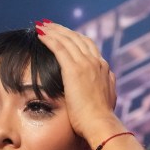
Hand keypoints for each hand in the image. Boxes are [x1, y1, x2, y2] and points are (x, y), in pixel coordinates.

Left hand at [34, 21, 119, 142]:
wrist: (100, 124)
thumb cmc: (100, 118)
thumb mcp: (108, 96)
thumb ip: (107, 84)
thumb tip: (109, 77)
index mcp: (102, 67)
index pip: (87, 45)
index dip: (74, 37)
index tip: (64, 34)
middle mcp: (95, 62)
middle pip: (77, 38)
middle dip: (62, 30)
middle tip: (49, 25)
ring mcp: (85, 64)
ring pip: (67, 40)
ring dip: (53, 30)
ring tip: (41, 25)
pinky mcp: (73, 69)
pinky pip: (59, 47)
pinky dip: (49, 38)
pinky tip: (39, 34)